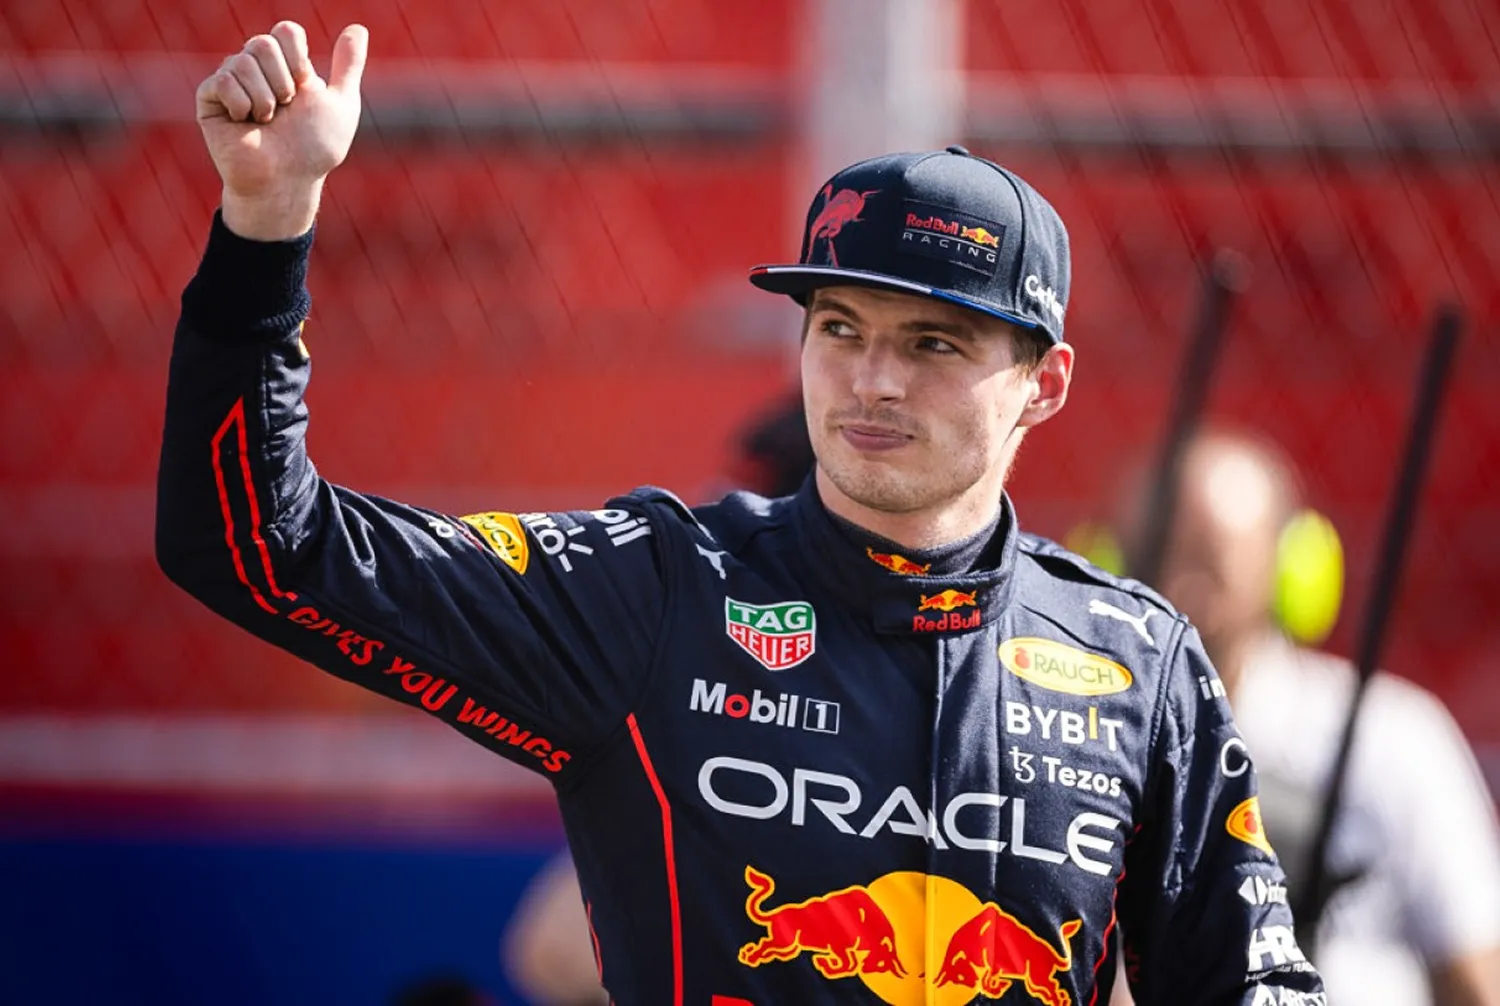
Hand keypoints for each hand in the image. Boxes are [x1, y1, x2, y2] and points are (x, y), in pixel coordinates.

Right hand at [195, 21, 367, 238]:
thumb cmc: (314, 149)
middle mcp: (257, 68)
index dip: (297, 60)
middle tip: (285, 109)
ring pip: (243, 61)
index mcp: (286, 65)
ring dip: (265, 99)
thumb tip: (358, 28)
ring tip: (266, 122)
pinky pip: (222, 80)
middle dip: (283, 81)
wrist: (287, 181)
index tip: (304, 88)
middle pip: (263, 42)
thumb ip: (348, 65)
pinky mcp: (209, 98)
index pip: (286, 32)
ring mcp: (231, 81)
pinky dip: (241, 104)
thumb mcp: (341, 104)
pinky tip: (244, 123)